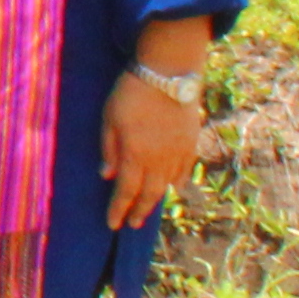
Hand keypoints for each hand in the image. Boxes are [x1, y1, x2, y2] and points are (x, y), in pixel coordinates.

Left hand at [102, 62, 209, 230]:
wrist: (168, 73)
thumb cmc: (131, 93)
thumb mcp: (109, 119)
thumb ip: (109, 149)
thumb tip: (106, 176)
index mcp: (135, 155)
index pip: (126, 191)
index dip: (119, 209)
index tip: (113, 224)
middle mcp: (159, 160)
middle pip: (149, 193)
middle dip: (139, 211)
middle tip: (132, 224)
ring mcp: (178, 152)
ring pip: (168, 184)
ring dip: (157, 198)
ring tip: (148, 208)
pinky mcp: (191, 142)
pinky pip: (186, 169)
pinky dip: (179, 181)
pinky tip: (175, 187)